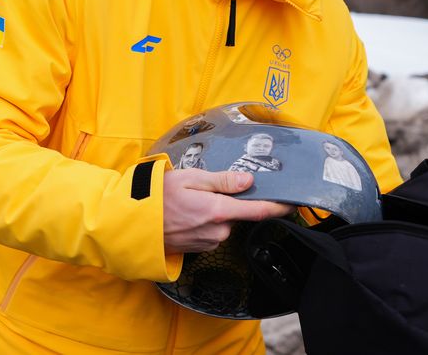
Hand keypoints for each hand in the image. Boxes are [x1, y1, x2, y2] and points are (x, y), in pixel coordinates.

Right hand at [163, 168, 294, 253]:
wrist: (133, 224)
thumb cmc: (158, 197)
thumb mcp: (191, 178)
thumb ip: (222, 181)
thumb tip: (248, 182)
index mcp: (218, 211)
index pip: (258, 211)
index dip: (279, 207)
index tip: (294, 203)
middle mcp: (217, 231)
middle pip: (238, 214)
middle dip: (229, 201)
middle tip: (205, 189)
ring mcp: (209, 242)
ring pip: (225, 223)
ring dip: (215, 212)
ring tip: (190, 202)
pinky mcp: (200, 248)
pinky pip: (213, 232)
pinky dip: (206, 221)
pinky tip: (188, 214)